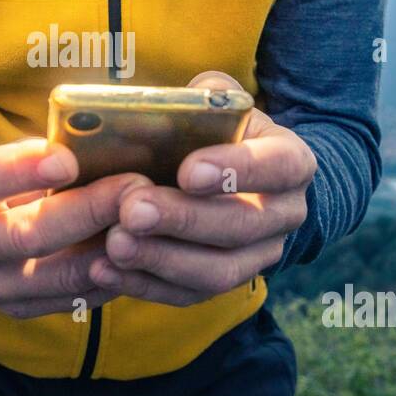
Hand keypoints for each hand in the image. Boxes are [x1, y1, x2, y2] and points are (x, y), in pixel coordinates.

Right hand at [0, 137, 150, 318]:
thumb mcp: (3, 165)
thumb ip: (41, 157)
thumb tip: (103, 140)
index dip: (22, 170)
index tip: (67, 159)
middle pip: (29, 236)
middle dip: (89, 209)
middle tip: (135, 186)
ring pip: (58, 275)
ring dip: (108, 248)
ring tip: (145, 221)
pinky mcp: (20, 309)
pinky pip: (74, 298)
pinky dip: (111, 275)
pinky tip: (138, 252)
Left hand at [88, 71, 316, 305]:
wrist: (241, 180)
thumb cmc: (218, 132)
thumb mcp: (217, 106)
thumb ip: (196, 100)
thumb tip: (147, 109)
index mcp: (290, 161)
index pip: (278, 166)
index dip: (235, 170)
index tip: (187, 170)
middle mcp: (284, 214)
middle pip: (241, 225)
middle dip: (183, 219)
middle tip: (134, 209)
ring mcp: (259, 257)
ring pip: (218, 271)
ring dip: (163, 259)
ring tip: (116, 243)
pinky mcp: (225, 284)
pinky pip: (188, 295)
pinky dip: (145, 285)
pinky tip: (105, 269)